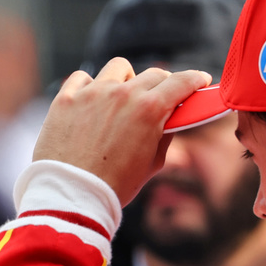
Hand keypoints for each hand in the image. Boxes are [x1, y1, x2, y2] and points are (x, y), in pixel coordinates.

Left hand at [32, 58, 210, 206]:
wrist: (71, 197)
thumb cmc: (114, 187)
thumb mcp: (151, 165)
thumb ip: (164, 136)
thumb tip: (170, 119)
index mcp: (149, 110)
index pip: (181, 82)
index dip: (195, 79)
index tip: (199, 80)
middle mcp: (122, 94)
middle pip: (153, 74)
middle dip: (163, 84)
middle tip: (161, 98)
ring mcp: (92, 93)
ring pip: (118, 68)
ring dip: (126, 79)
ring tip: (121, 99)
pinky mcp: (66, 99)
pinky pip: (82, 78)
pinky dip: (89, 86)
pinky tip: (91, 102)